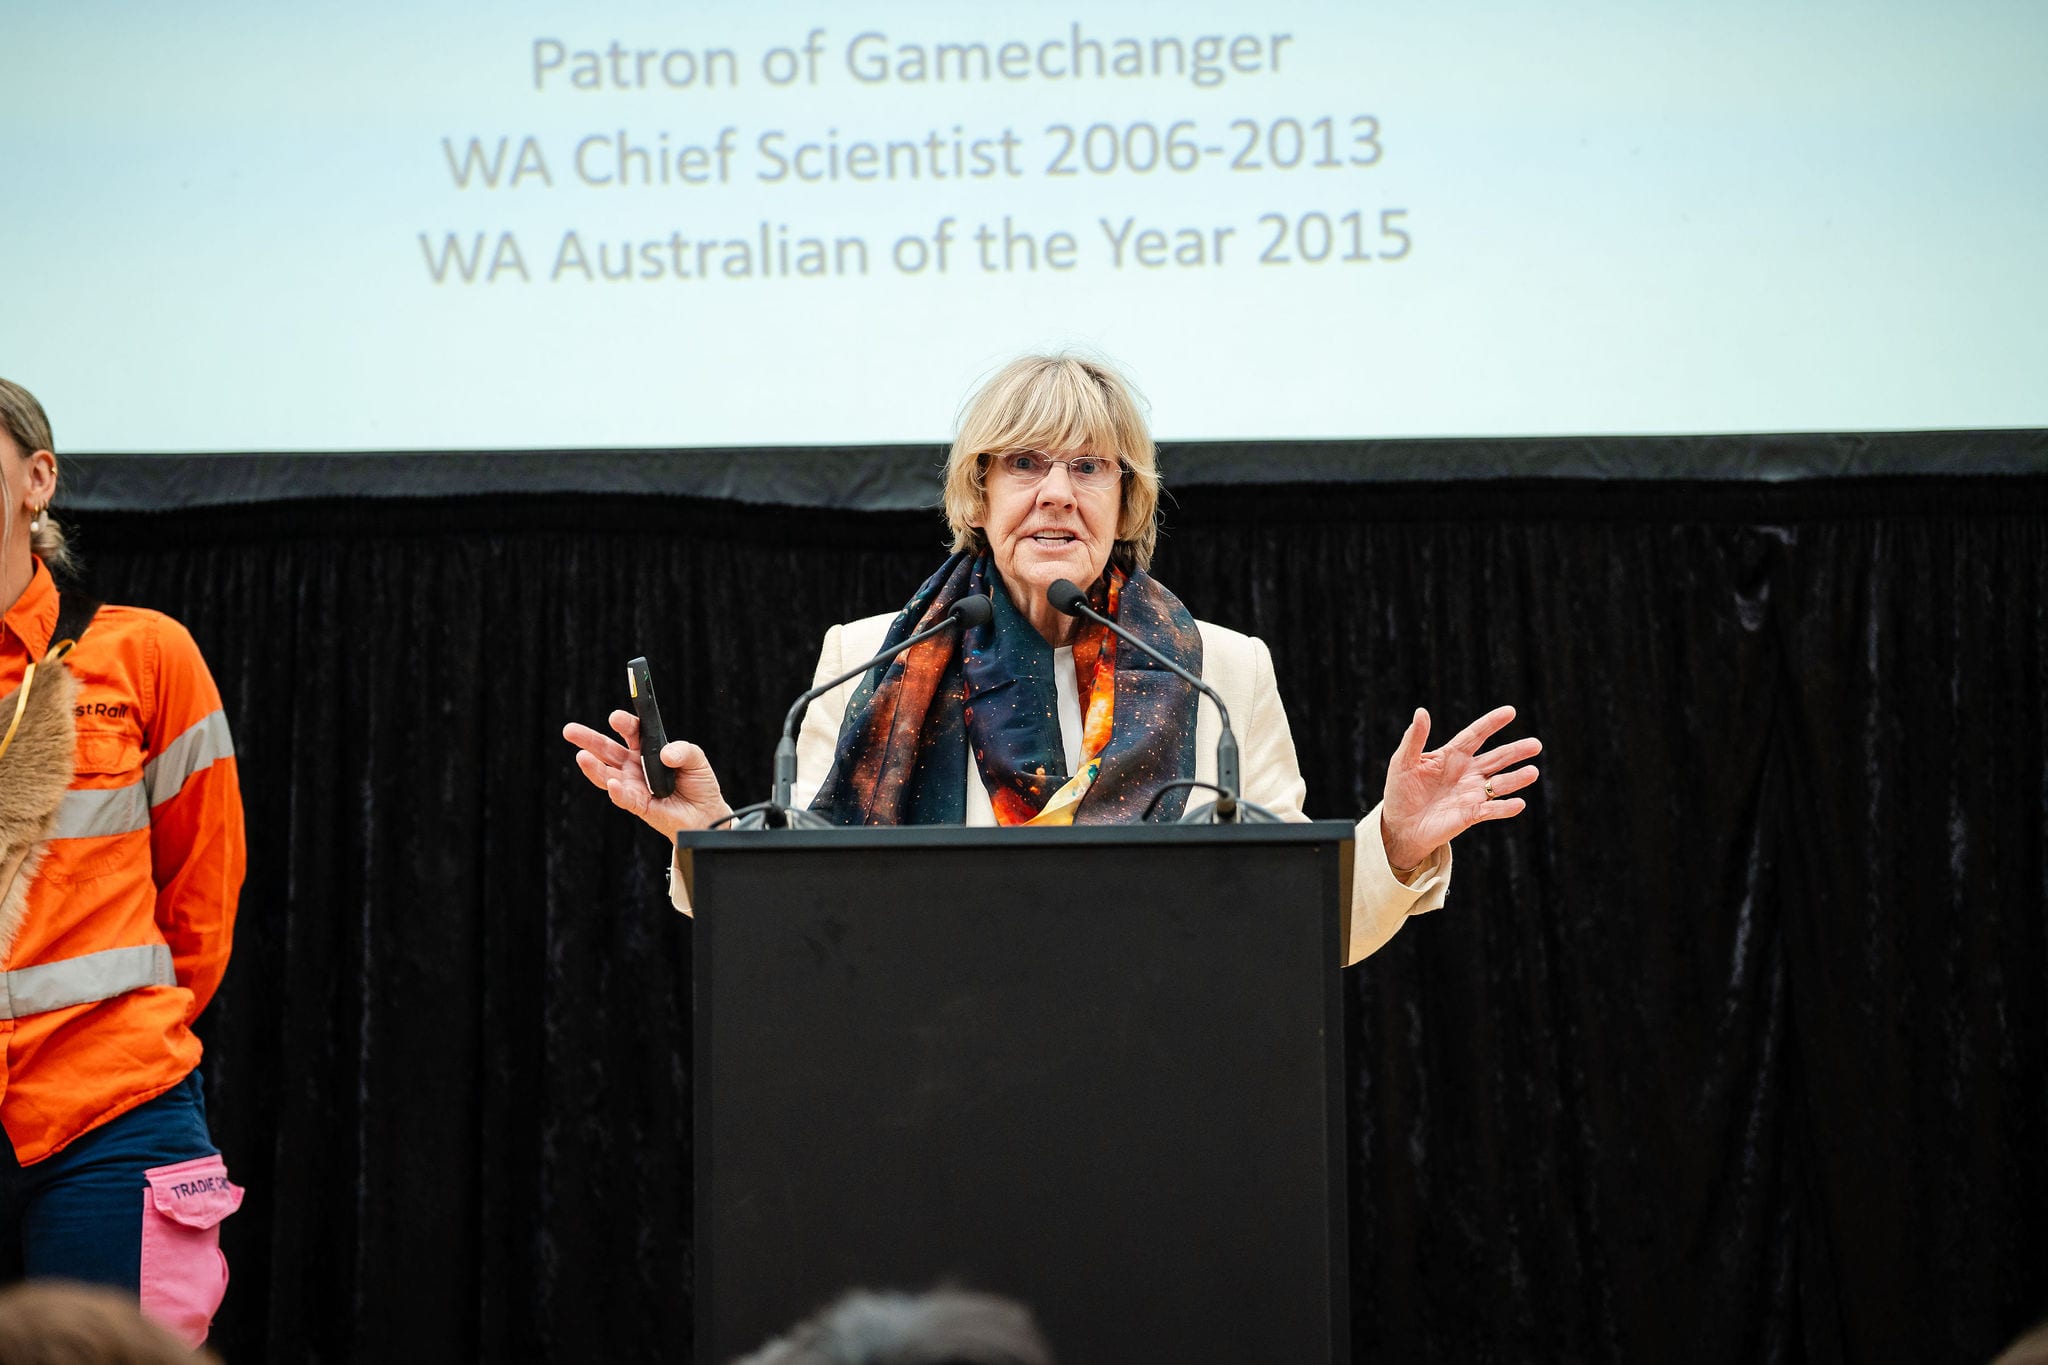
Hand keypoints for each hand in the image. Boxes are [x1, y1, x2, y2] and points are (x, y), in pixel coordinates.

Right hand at [562, 710, 733, 838]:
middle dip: (589, 740)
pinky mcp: (638, 805)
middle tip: (570, 730)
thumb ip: (684, 751)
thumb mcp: (697, 760)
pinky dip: (616, 791)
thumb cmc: (699, 783)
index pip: (631, 731)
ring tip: (581, 756)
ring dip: (594, 766)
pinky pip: (624, 797)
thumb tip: (666, 754)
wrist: (706, 813)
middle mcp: (635, 765)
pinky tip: (611, 783)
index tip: (616, 718)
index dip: (623, 723)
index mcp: (647, 749)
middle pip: (608, 750)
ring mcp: (634, 785)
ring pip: (608, 774)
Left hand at [1380, 705, 1540, 870]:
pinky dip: (1504, 808)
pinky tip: (1518, 803)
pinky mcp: (1470, 815)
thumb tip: (1421, 711)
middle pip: (1496, 758)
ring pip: (1499, 784)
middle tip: (1536, 744)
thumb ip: (1414, 738)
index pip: (1475, 735)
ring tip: (1532, 772)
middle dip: (1515, 751)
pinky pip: (1491, 810)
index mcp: (1452, 756)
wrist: (1399, 826)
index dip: (1491, 723)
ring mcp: (1471, 794)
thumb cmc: (1400, 791)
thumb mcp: (1403, 762)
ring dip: (1515, 779)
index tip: (1510, 711)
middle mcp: (1467, 773)